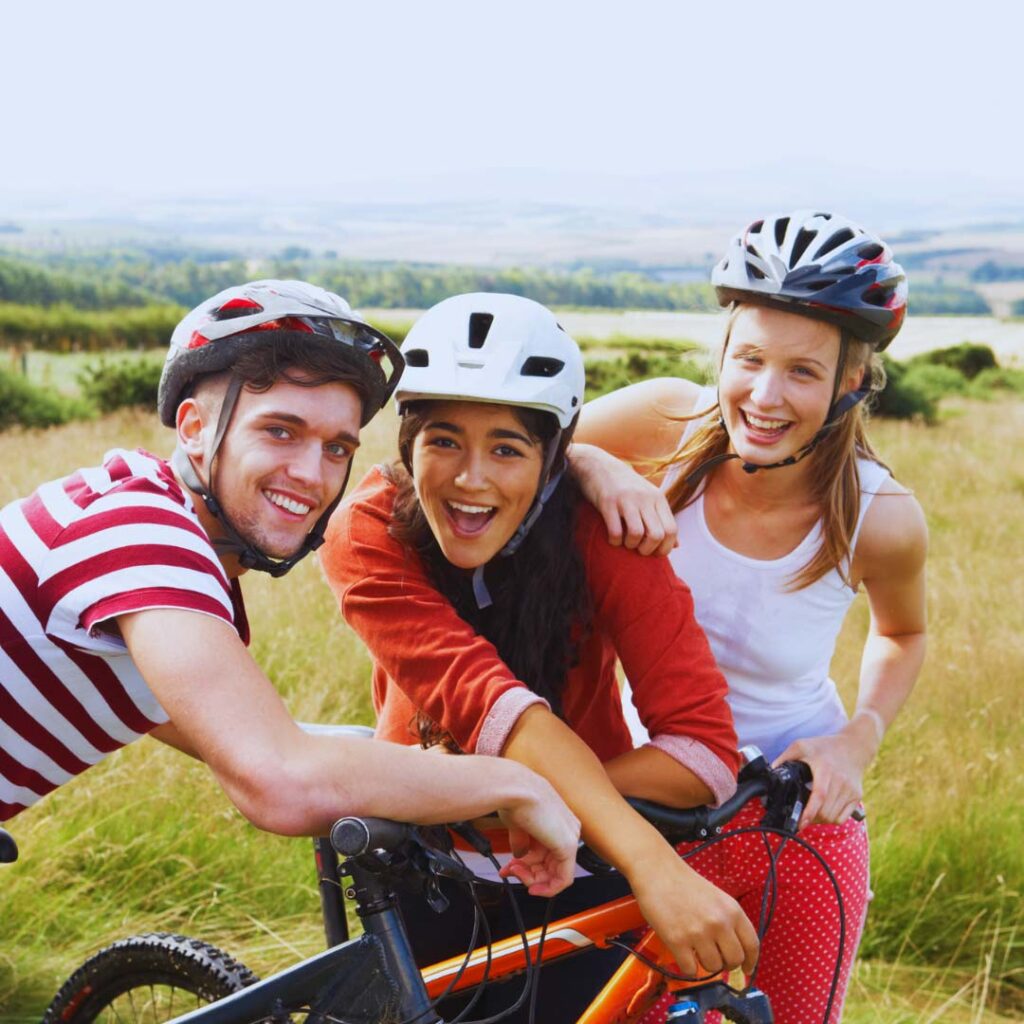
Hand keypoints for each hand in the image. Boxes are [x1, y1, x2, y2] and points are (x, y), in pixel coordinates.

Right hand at [497, 780, 579, 896]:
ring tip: (513, 870)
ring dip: (531, 878)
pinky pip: (563, 879)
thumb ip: (522, 842)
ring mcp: (570, 836)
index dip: (527, 864)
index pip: (546, 852)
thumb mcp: (518, 824)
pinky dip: (547, 888)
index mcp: (557, 819)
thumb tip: (519, 855)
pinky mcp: (568, 846)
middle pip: (551, 865)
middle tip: (510, 871)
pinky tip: (531, 887)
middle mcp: (567, 827)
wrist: (513, 788)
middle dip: (527, 872)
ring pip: (555, 874)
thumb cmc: (514, 797)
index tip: (511, 867)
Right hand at [572, 445, 676, 555]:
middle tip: (639, 550)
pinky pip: (615, 531)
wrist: (599, 465)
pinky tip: (613, 539)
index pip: (671, 530)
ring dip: (631, 545)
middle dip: (648, 550)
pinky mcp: (608, 503)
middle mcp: (645, 498)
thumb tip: (677, 545)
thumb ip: (662, 520)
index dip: (665, 548)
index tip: (655, 553)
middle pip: (657, 535)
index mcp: (658, 498)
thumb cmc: (625, 487)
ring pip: (637, 534)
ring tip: (626, 543)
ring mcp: (626, 499)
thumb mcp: (648, 499)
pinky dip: (615, 541)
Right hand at [630, 855, 758, 977]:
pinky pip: (690, 970)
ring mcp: (698, 933)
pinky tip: (682, 954)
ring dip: (704, 964)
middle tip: (715, 957)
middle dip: (725, 963)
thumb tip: (734, 953)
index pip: (752, 945)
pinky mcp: (677, 941)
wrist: (657, 870)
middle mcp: (719, 923)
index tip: (745, 969)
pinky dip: (687, 967)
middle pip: (734, 960)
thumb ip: (728, 922)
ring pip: (713, 967)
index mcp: (732, 910)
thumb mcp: (717, 898)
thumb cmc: (684, 883)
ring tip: (695, 949)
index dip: (750, 961)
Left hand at [775, 724, 876, 827]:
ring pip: (833, 817)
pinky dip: (831, 820)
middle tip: (801, 816)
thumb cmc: (825, 746)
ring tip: (811, 814)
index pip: (819, 795)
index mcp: (825, 769)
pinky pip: (843, 818)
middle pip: (825, 811)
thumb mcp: (802, 745)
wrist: (853, 746)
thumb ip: (785, 757)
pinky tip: (824, 812)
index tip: (801, 822)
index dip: (810, 812)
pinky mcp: (857, 796)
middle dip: (811, 818)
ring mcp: (850, 790)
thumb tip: (773, 771)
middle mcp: (840, 781)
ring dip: (820, 820)